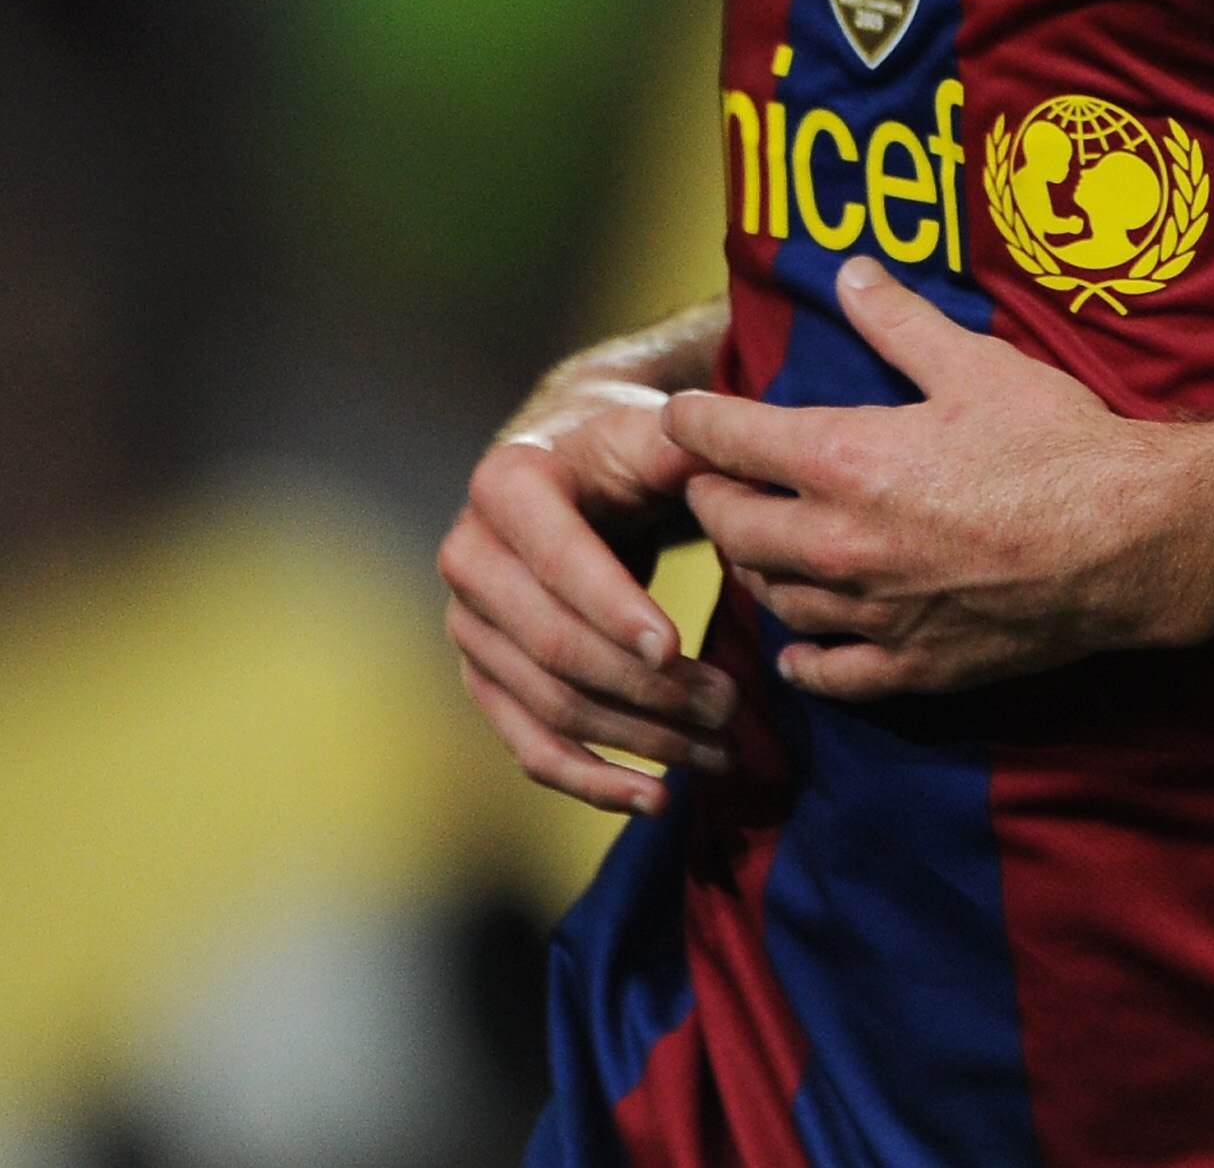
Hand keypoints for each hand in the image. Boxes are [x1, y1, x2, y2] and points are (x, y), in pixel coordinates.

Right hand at [440, 350, 736, 813]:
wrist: (575, 467)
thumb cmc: (624, 446)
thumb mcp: (651, 428)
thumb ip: (687, 442)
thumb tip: (726, 464)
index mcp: (507, 483)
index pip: (559, 559)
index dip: (614, 607)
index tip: (675, 647)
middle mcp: (469, 556)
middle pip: (555, 646)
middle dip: (646, 687)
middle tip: (730, 706)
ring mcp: (469, 624)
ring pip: (550, 706)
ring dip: (639, 739)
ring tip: (720, 750)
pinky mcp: (485, 677)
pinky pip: (532, 747)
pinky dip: (594, 781)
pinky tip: (657, 799)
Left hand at [665, 257, 1181, 703]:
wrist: (1128, 542)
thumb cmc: (1055, 443)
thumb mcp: (973, 363)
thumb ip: (898, 319)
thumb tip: (849, 271)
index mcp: (843, 460)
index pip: (728, 440)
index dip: (693, 423)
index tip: (680, 416)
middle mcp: (838, 543)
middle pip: (732, 528)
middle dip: (710, 499)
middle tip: (711, 481)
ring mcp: (871, 614)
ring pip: (773, 599)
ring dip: (754, 569)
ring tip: (757, 546)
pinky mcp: (911, 667)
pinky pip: (830, 672)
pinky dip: (805, 658)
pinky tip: (801, 648)